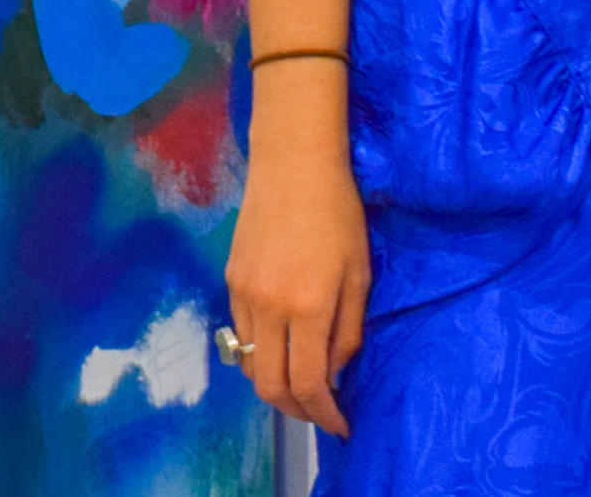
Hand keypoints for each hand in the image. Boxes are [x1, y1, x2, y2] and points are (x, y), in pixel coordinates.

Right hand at [223, 120, 371, 434]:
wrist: (292, 163)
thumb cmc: (338, 213)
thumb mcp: (359, 274)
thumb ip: (348, 330)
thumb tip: (334, 373)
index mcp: (308, 306)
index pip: (308, 384)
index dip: (323, 415)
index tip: (340, 426)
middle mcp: (269, 307)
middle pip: (271, 387)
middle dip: (297, 412)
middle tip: (319, 413)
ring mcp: (244, 294)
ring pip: (251, 364)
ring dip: (276, 385)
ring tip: (302, 383)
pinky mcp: (230, 280)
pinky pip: (242, 335)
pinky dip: (262, 354)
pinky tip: (283, 346)